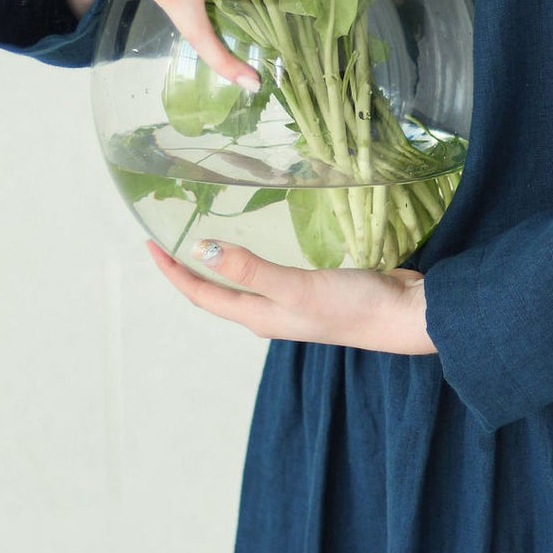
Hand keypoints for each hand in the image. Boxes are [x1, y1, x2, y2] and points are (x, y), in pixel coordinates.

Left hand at [147, 237, 437, 352]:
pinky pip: (270, 273)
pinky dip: (253, 257)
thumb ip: (250, 270)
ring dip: (220, 263)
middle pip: (217, 291)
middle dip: (189, 268)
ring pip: (243, 283)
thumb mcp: (295, 287)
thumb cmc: (350, 306)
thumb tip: (200, 250)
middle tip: (168, 235)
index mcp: (258, 316)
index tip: (148, 244)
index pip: (202, 294)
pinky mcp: (315, 290)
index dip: (173, 272)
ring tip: (204, 235)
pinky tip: (262, 241)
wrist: (403, 316)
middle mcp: (270, 313)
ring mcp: (293, 303)